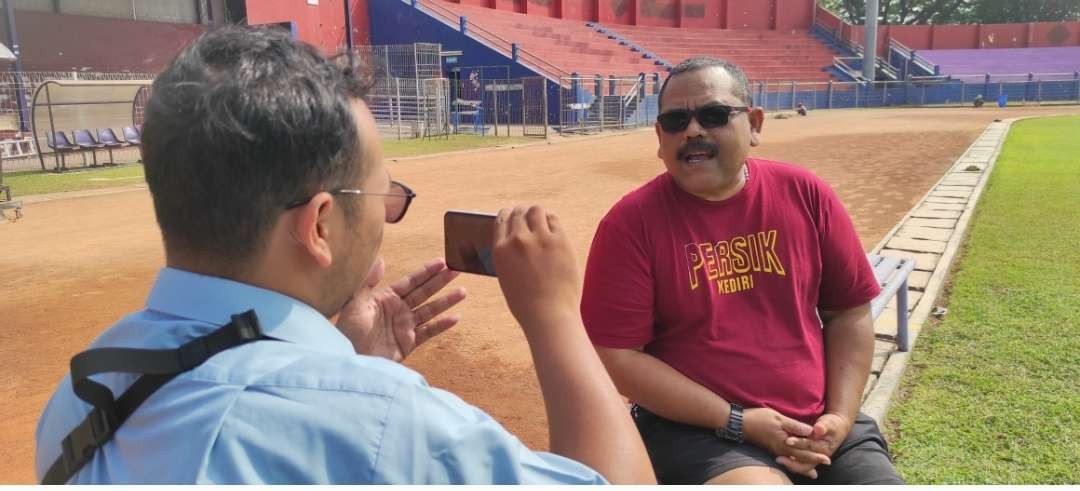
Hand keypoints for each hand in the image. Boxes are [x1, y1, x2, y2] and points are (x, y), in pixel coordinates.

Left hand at [336, 257, 466, 360]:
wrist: (349, 358)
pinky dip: (442, 326)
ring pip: (430, 310)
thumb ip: (369, 281)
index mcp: (387, 298)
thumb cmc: (348, 329)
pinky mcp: (408, 343)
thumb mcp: (354, 302)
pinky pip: (428, 332)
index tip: (442, 262)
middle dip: (440, 282)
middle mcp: (399, 310)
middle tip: (457, 270)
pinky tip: (455, 318)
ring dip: (446, 301)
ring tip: (462, 291)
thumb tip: (381, 259)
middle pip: (424, 293)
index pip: (411, 281)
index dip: (426, 272)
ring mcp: (405, 326)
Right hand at [492, 206, 580, 331]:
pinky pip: (554, 219)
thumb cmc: (527, 302)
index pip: (502, 218)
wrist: (549, 315)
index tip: (514, 216)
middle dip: (524, 213)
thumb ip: (508, 254)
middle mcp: (517, 240)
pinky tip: (554, 228)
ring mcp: (540, 239)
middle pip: (519, 212)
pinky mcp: (560, 241)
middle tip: (530, 218)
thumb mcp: (506, 276)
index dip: (509, 215)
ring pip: (537, 210)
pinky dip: (552, 221)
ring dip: (538, 214)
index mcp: (500, 250)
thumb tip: (515, 237)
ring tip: (543, 220)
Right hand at [743, 407, 830, 478]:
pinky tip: (795, 463)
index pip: (803, 450)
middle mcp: (781, 449)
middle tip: (826, 463)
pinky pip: (785, 459)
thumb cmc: (759, 418)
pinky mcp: (770, 448)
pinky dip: (793, 463)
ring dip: (803, 466)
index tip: (827, 458)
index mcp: (784, 442)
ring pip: (793, 461)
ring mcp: (775, 450)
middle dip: (813, 461)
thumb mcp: (778, 418)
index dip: (815, 454)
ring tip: (813, 472)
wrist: (740, 424)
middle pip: (800, 458)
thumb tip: (810, 431)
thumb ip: (794, 426)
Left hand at [783, 412, 851, 458]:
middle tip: (778, 458)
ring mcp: (814, 458)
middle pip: (805, 462)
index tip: (787, 441)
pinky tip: (781, 459)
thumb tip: (818, 429)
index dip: (799, 444)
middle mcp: (820, 456)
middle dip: (792, 461)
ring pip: (802, 466)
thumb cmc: (833, 425)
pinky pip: (800, 463)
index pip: (810, 447)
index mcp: (825, 448)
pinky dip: (791, 463)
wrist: (837, 429)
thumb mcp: (830, 424)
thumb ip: (823, 427)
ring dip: (790, 464)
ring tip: (778, 460)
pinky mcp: (809, 457)